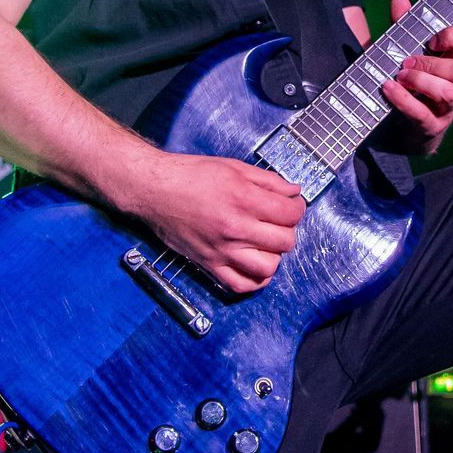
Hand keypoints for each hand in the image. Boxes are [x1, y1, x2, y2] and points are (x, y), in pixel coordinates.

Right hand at [118, 151, 305, 294]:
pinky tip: (255, 265)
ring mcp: (222, 250)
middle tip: (278, 221)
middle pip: (285, 241)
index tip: (291, 204)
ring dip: (274, 255)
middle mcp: (235, 228)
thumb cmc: (191, 175)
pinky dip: (255, 280)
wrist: (155, 189)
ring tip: (266, 243)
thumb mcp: (234, 167)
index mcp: (244, 199)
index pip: (290, 214)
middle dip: (288, 230)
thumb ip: (268, 181)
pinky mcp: (209, 264)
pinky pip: (240, 285)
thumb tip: (294, 192)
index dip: (297, 208)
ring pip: (268, 267)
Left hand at [377, 0, 452, 153]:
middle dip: (431, 64)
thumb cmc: (410, 84)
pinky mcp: (430, 127)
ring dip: (420, 81)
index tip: (432, 40)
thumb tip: (400, 1)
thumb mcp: (405, 52)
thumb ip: (404, 28)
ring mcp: (447, 109)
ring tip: (399, 77)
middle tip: (405, 63)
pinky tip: (387, 88)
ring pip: (448, 93)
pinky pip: (422, 115)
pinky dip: (403, 99)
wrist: (403, 130)